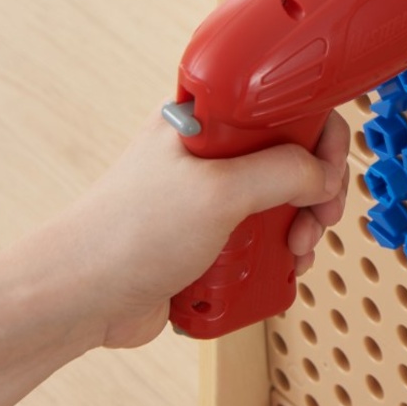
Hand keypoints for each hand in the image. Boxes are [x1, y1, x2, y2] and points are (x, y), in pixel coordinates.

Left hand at [59, 107, 350, 348]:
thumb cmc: (122, 233)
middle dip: (315, 189)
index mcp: (207, 120)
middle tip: (320, 214)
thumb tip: (322, 175)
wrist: (78, 300)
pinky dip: (278, 252)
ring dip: (301, 225)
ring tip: (296, 247)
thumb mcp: (219, 190)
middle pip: (291, 156)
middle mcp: (211, 153)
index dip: (316, 133)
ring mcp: (211, 195)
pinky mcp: (210, 236)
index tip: (328, 165)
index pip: (282, 105)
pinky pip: (262, 235)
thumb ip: (283, 171)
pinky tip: (280, 265)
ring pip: (281, 199)